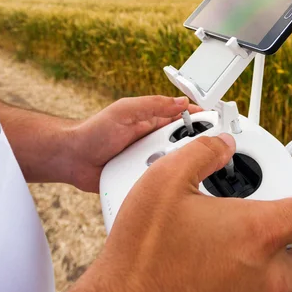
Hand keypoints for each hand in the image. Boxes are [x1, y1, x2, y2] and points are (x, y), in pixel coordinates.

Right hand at [31, 133, 291, 291]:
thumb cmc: (140, 255)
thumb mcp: (163, 182)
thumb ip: (202, 153)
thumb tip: (223, 145)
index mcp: (256, 233)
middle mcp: (267, 277)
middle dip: (278, 244)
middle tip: (245, 235)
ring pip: (279, 291)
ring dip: (262, 275)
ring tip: (222, 264)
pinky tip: (213, 291)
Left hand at [68, 95, 199, 191]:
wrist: (72, 160)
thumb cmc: (93, 132)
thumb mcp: (124, 111)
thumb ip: (152, 105)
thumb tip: (180, 102)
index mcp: (153, 121)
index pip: (184, 118)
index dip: (202, 120)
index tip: (219, 123)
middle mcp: (154, 142)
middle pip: (184, 144)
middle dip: (196, 148)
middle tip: (209, 152)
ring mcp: (148, 162)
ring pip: (175, 166)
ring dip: (180, 167)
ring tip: (188, 170)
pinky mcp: (142, 180)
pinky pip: (160, 183)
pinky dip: (167, 184)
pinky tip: (173, 189)